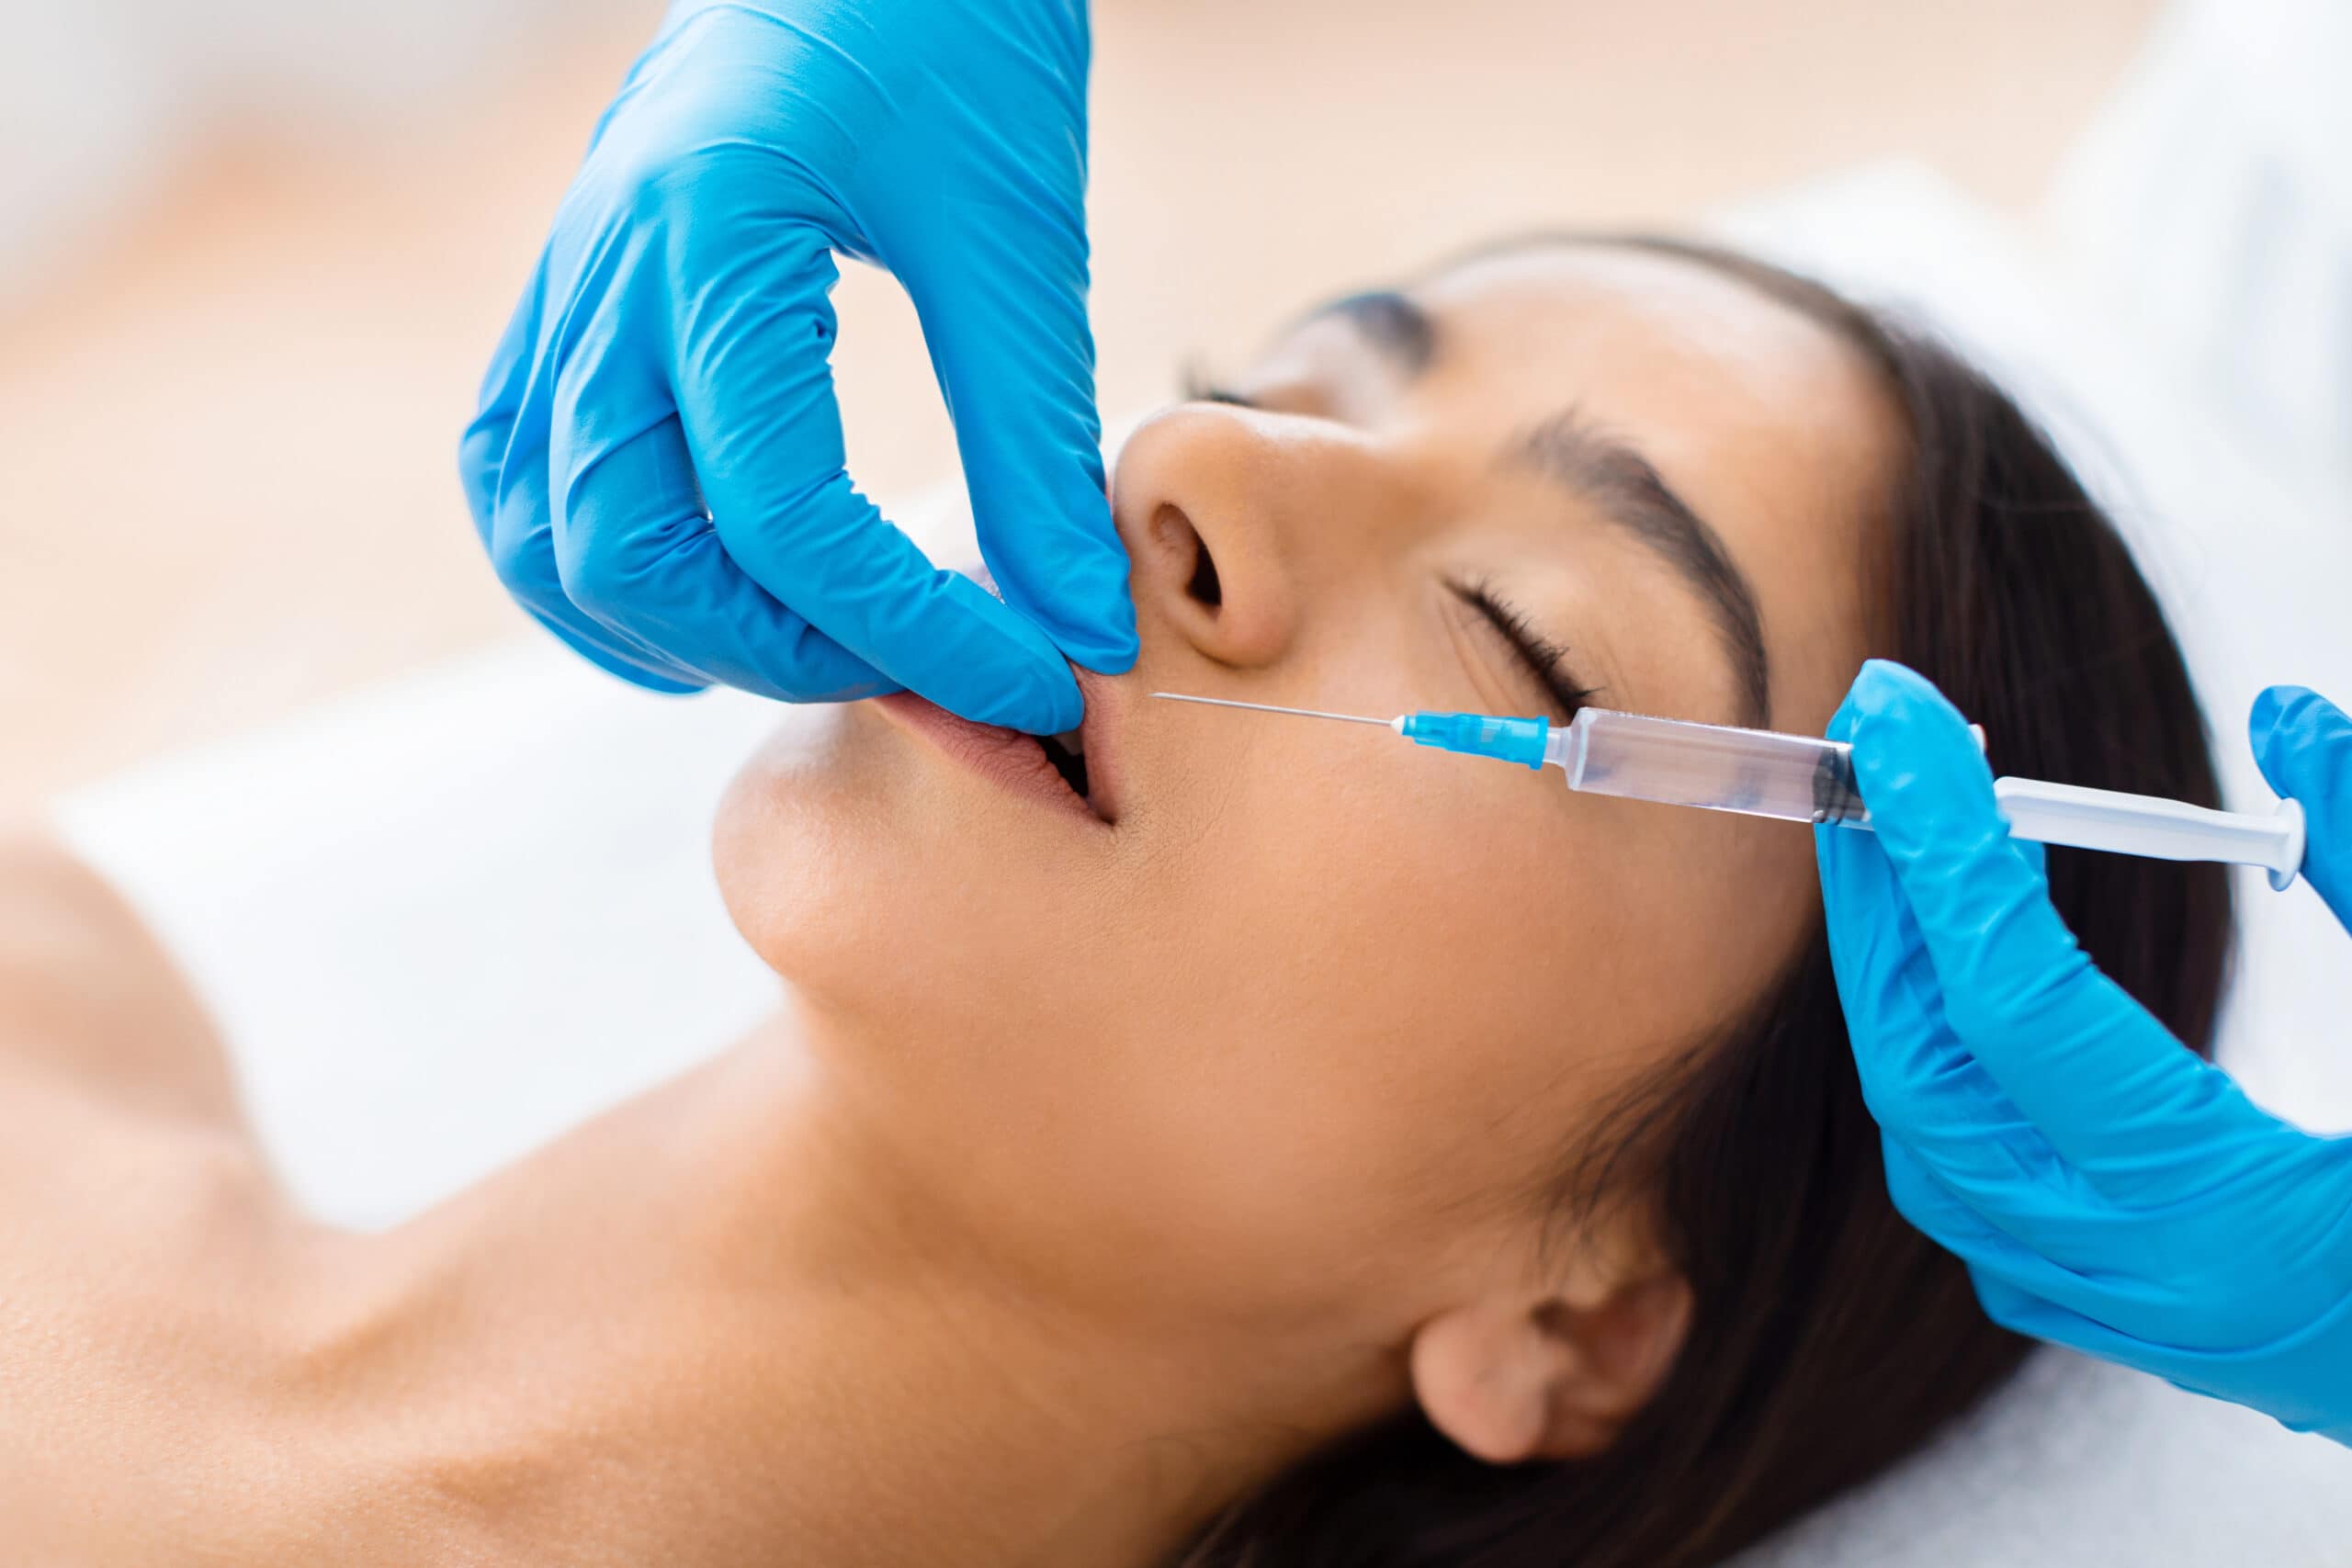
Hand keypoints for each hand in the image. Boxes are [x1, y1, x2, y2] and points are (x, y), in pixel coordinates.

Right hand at [459, 0, 1133, 733]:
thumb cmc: (951, 40)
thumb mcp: (1016, 240)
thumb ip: (1037, 445)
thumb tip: (1080, 631)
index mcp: (713, 240)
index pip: (784, 517)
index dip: (915, 634)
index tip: (1035, 679)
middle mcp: (607, 273)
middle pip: (631, 554)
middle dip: (787, 652)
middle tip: (927, 666)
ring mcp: (567, 288)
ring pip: (546, 536)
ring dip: (676, 633)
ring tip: (820, 650)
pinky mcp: (567, 300)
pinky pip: (518, 473)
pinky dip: (593, 569)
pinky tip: (704, 599)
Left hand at [1817, 660, 2351, 1441]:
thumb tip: (2289, 721)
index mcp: (2236, 1218)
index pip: (2019, 1002)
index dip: (1946, 842)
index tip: (1898, 712)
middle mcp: (2156, 1284)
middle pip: (1932, 1080)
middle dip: (1887, 909)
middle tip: (1878, 761)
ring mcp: (2145, 1320)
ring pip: (1936, 1156)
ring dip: (1909, 995)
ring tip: (1924, 853)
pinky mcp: (2155, 1325)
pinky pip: (1986, 1209)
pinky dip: (1954, 1085)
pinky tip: (1980, 995)